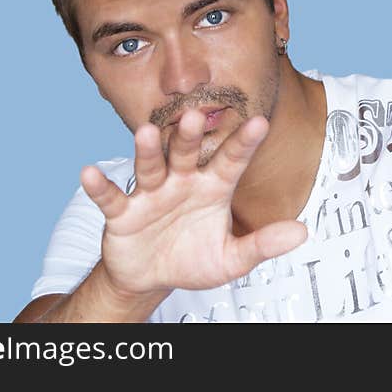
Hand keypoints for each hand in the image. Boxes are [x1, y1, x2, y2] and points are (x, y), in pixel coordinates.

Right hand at [80, 110, 307, 298]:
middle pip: (186, 153)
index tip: (259, 122)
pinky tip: (89, 172)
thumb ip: (263, 244)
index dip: (243, 143)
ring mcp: (151, 194)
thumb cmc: (194, 258)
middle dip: (188, 136)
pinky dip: (99, 186)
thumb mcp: (232, 258)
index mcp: (212, 187)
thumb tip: (302, 231)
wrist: (152, 277)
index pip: (231, 161)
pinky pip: (110, 197)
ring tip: (145, 132)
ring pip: (150, 166)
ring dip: (147, 150)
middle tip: (193, 114)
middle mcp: (181, 181)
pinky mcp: (122, 213)